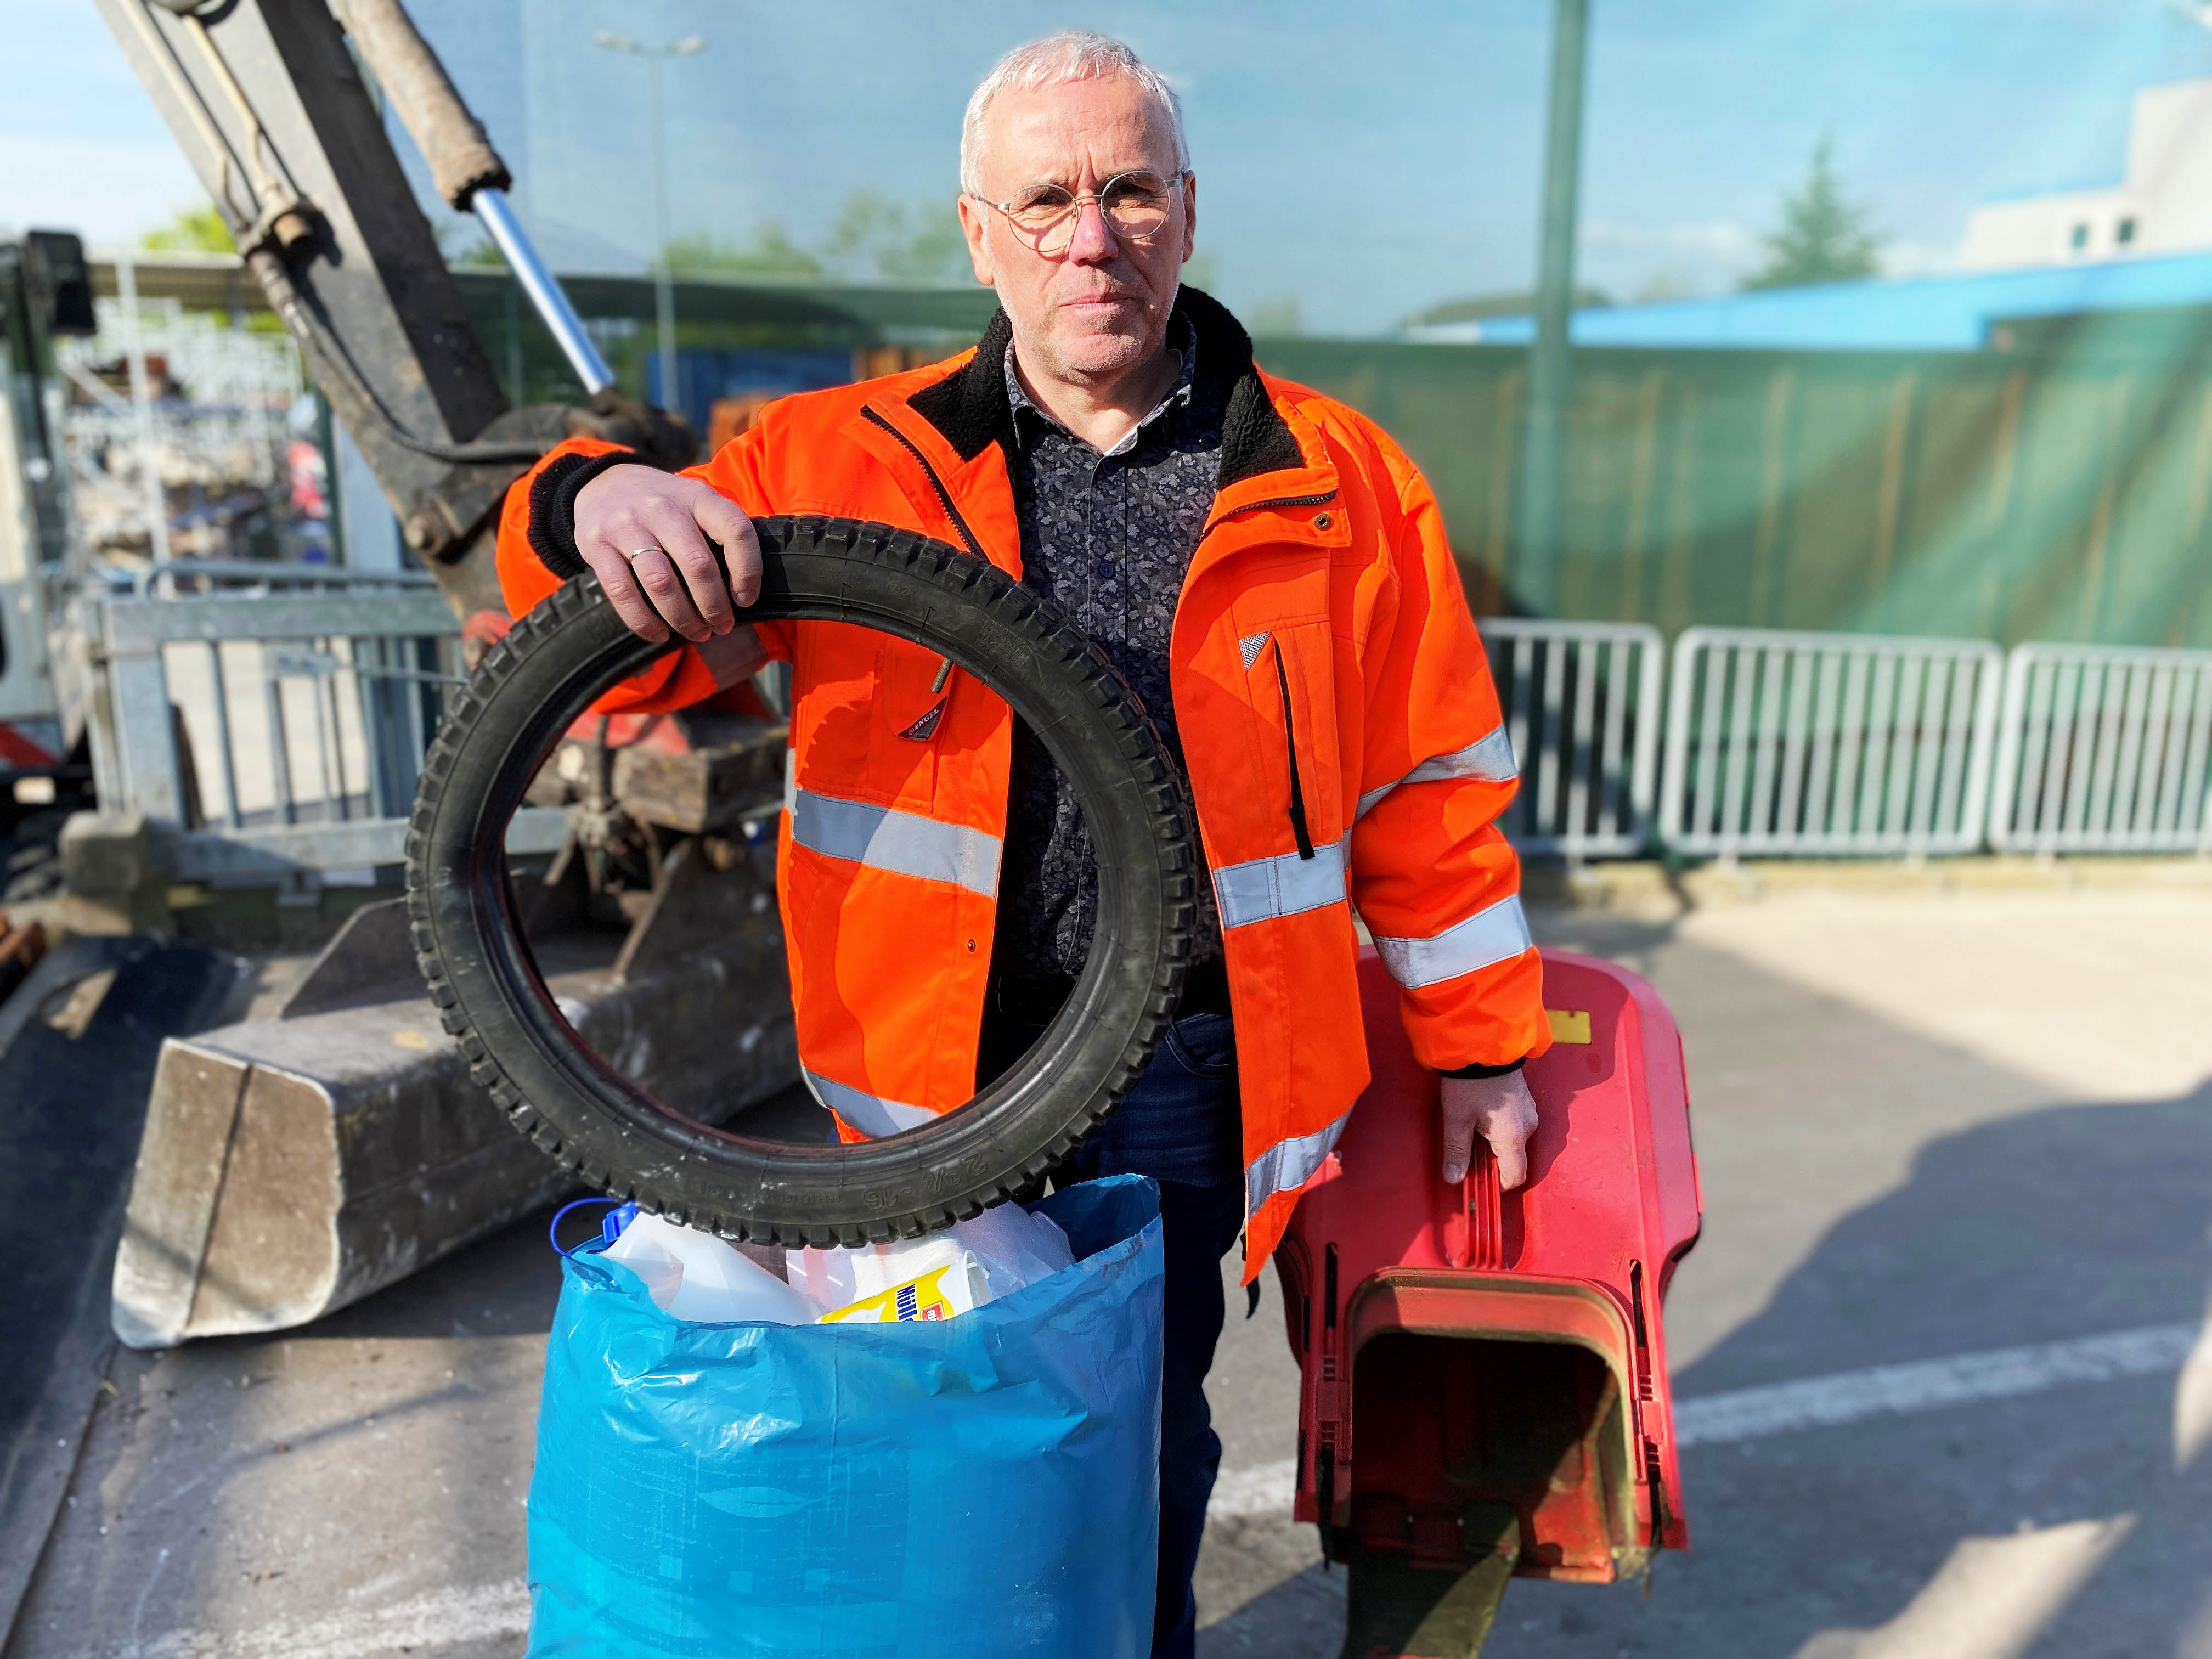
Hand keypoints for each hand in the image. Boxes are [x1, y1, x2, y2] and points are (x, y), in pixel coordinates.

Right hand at [573, 465, 761, 644]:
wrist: (603, 483)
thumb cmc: (663, 506)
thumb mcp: (695, 503)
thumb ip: (718, 533)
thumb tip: (743, 592)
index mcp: (696, 496)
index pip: (735, 530)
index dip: (748, 569)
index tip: (746, 598)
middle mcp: (662, 507)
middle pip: (698, 564)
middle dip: (715, 606)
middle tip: (721, 626)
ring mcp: (626, 525)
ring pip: (661, 583)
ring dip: (683, 618)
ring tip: (696, 632)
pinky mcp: (595, 544)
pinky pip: (622, 592)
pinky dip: (643, 621)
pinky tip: (659, 633)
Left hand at [1439, 1070, 1538, 1189]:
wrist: (1483, 1043)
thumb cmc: (1470, 1082)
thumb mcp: (1457, 1119)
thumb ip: (1457, 1152)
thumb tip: (1453, 1179)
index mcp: (1513, 1137)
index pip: (1515, 1176)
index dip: (1498, 1185)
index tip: (1480, 1182)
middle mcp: (1527, 1127)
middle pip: (1514, 1158)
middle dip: (1493, 1162)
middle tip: (1468, 1152)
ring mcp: (1529, 1111)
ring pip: (1514, 1141)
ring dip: (1496, 1144)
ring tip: (1472, 1129)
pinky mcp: (1525, 1100)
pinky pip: (1516, 1125)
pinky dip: (1501, 1129)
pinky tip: (1483, 1116)